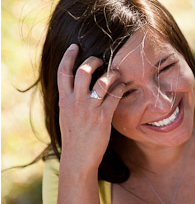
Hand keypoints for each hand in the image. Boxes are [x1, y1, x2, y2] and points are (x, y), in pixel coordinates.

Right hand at [56, 44, 125, 171]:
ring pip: (102, 82)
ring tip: (116, 74)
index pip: (62, 73)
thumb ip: (71, 99)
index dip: (68, 57)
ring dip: (112, 74)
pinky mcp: (103, 118)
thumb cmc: (75, 136)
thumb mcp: (66, 115)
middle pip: (82, 71)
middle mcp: (75, 102)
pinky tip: (124, 87)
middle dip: (93, 61)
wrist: (78, 158)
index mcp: (64, 100)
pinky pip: (115, 96)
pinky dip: (121, 88)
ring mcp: (89, 109)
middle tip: (101, 60)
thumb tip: (77, 87)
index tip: (74, 46)